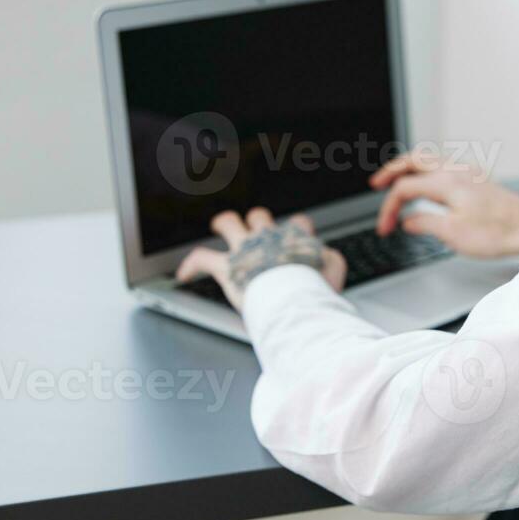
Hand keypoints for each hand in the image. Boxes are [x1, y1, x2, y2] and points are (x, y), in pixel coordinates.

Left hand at [176, 208, 348, 310]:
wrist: (295, 302)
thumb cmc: (316, 289)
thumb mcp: (335, 271)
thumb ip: (332, 259)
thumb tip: (328, 256)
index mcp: (294, 238)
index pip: (298, 222)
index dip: (298, 229)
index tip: (298, 237)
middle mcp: (268, 237)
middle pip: (259, 216)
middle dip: (257, 222)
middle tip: (256, 232)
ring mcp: (244, 248)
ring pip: (228, 222)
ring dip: (223, 223)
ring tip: (218, 225)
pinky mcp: (226, 266)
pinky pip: (201, 258)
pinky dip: (191, 266)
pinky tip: (183, 274)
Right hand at [370, 153, 518, 257]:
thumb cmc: (498, 232)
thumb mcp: (453, 234)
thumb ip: (425, 223)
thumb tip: (408, 221)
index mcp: (447, 182)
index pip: (405, 188)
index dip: (388, 208)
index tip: (385, 227)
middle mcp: (456, 171)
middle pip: (414, 161)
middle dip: (391, 172)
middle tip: (377, 185)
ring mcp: (468, 172)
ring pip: (429, 159)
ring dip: (409, 168)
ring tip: (397, 181)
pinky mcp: (477, 179)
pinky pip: (443, 165)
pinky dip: (426, 170)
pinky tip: (427, 184)